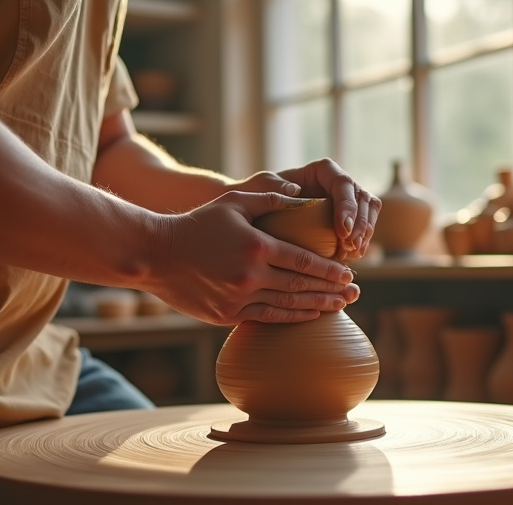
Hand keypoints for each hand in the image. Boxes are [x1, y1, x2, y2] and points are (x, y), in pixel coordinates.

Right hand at [144, 191, 359, 325]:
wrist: (157, 255)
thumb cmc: (197, 223)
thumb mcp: (234, 201)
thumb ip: (271, 198)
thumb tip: (305, 196)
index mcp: (257, 246)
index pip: (304, 261)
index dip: (330, 269)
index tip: (348, 272)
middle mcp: (251, 275)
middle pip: (302, 286)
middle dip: (332, 290)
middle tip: (355, 292)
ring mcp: (239, 298)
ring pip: (288, 306)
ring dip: (317, 306)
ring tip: (339, 306)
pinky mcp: (228, 314)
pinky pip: (267, 317)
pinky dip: (291, 317)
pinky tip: (308, 315)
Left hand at [231, 160, 379, 261]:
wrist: (257, 211)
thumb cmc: (258, 195)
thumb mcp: (261, 186)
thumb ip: (273, 186)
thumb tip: (294, 190)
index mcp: (323, 170)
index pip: (343, 183)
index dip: (347, 206)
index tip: (342, 230)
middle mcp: (339, 183)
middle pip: (362, 197)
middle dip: (361, 223)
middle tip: (351, 247)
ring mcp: (346, 201)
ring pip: (369, 212)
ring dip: (365, 234)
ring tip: (352, 254)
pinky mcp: (347, 219)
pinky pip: (363, 228)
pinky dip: (361, 242)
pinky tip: (350, 257)